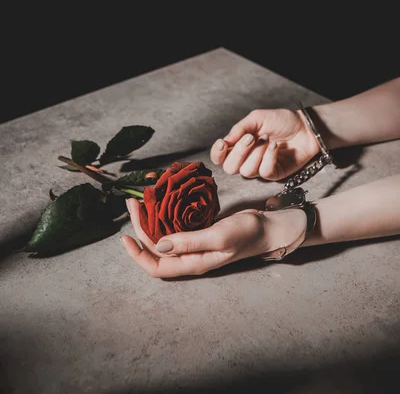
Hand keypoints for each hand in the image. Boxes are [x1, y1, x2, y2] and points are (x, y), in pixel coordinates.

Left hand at [120, 198, 305, 277]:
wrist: (266, 227)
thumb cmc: (246, 235)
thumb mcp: (218, 237)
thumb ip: (189, 242)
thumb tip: (158, 245)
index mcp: (192, 263)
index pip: (157, 266)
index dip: (138, 254)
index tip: (125, 236)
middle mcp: (190, 256)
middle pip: (156, 249)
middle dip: (140, 228)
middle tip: (133, 203)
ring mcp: (194, 245)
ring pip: (163, 236)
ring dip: (150, 220)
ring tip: (141, 200)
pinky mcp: (198, 232)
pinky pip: (174, 227)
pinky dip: (164, 215)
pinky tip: (161, 202)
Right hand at [210, 108, 318, 179]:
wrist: (305, 127)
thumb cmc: (282, 121)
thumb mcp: (257, 118)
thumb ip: (239, 129)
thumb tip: (225, 141)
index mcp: (239, 146)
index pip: (220, 158)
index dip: (217, 154)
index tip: (223, 144)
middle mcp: (247, 159)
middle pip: (230, 168)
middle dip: (239, 152)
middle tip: (251, 137)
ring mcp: (260, 168)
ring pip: (246, 171)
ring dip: (257, 153)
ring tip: (268, 139)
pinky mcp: (274, 174)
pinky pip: (264, 172)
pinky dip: (269, 157)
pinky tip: (275, 146)